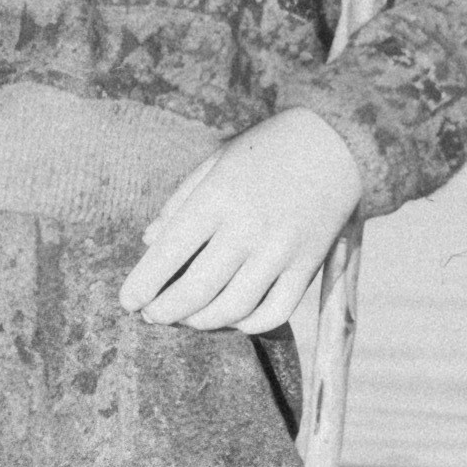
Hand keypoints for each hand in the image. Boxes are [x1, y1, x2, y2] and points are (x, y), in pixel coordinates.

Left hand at [119, 111, 362, 333]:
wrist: (338, 141)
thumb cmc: (267, 148)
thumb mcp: (216, 162)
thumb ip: (181, 202)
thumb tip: (148, 241)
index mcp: (217, 197)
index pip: (169, 252)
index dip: (142, 284)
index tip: (128, 301)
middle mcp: (248, 227)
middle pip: (197, 290)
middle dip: (165, 311)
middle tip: (150, 316)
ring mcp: (281, 250)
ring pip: (234, 308)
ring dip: (201, 322)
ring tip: (185, 319)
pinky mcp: (308, 265)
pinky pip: (276, 311)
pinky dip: (249, 324)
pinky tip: (231, 318)